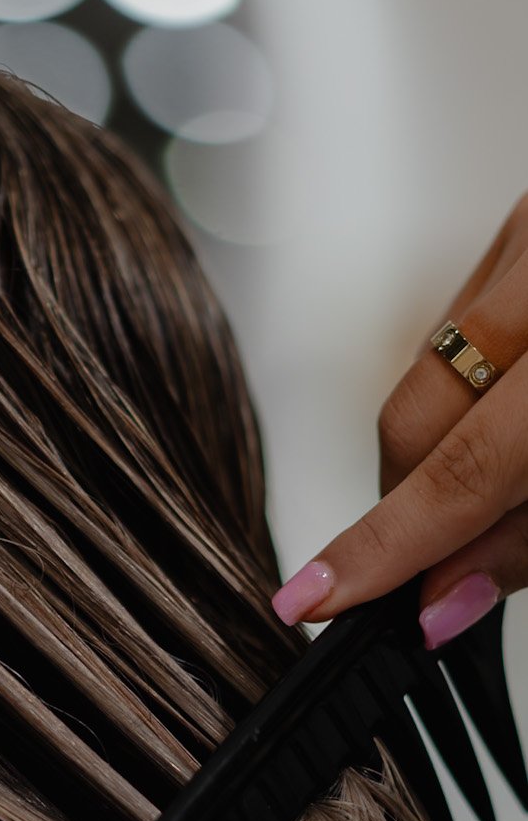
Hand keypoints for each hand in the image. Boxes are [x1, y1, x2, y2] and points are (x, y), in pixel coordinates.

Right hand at [272, 194, 527, 647]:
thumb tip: (440, 598)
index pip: (461, 468)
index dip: (383, 547)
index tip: (314, 601)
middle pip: (413, 420)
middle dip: (406, 511)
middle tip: (425, 581)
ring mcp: (526, 232)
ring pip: (425, 374)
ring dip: (437, 452)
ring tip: (490, 490)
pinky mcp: (516, 219)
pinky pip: (454, 326)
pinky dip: (464, 389)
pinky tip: (506, 408)